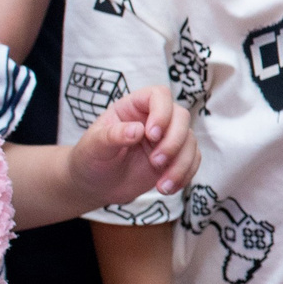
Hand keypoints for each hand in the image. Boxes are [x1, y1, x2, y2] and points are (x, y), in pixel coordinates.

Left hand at [71, 86, 197, 206]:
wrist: (94, 185)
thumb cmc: (90, 159)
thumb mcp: (93, 146)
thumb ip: (113, 135)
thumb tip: (138, 130)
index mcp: (133, 107)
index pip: (158, 95)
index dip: (162, 111)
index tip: (151, 135)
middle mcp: (153, 119)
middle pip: (181, 117)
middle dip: (174, 141)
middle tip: (156, 162)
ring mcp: (166, 138)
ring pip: (190, 141)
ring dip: (181, 164)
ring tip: (162, 186)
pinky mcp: (174, 158)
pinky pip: (192, 160)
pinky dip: (185, 175)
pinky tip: (167, 188)